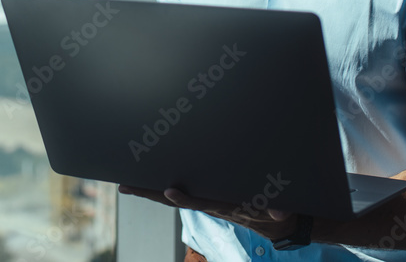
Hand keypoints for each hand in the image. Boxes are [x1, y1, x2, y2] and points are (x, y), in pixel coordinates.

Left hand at [117, 185, 298, 240]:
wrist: (275, 223)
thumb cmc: (276, 212)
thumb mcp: (281, 212)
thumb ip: (279, 212)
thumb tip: (278, 214)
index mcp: (225, 206)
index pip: (201, 202)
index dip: (185, 199)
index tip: (169, 191)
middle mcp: (210, 204)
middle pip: (175, 201)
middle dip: (150, 193)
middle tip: (125, 186)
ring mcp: (206, 201)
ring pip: (173, 197)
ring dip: (149, 190)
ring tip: (127, 182)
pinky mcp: (206, 197)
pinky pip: (180, 193)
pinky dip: (162, 188)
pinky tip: (148, 182)